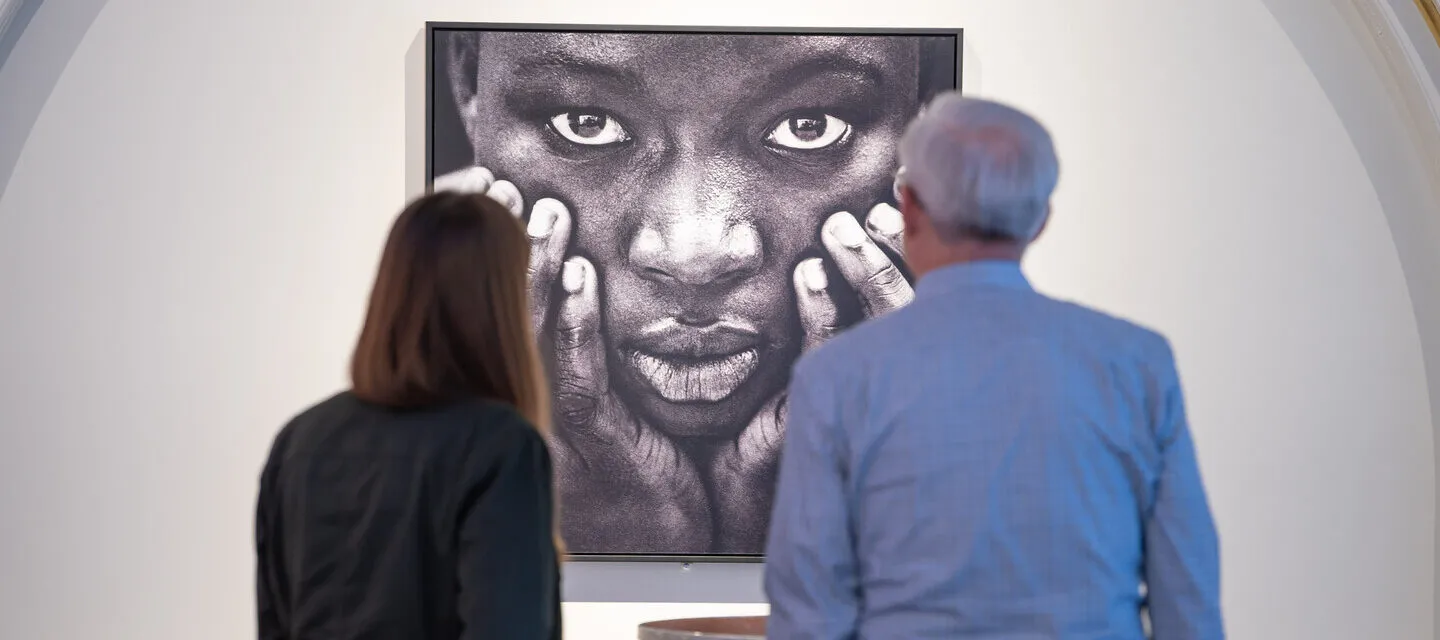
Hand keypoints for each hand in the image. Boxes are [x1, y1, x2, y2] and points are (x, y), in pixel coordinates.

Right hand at [434, 166, 712, 552]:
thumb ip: (614, 344)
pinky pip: (580, 372)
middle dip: (515, 244)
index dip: (514, 249)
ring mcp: (566, 417)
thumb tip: (611, 277)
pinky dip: (576, 322)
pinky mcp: (597, 439)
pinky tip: (580, 276)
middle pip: (515, 306)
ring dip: (542, 269)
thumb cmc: (661, 471)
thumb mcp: (632, 395)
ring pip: (538, 333)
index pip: (520, 300)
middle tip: (508, 185)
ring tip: (544, 211)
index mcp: (551, 378)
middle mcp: (544, 394)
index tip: (510, 193)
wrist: (668, 541)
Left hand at [708, 203, 912, 552]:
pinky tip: (807, 277)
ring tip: (840, 228)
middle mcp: (888, 377)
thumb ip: (823, 309)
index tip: (893, 203)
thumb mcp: (804, 355)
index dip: (906, 248)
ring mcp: (866, 395)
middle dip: (893, 251)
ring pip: (881, 322)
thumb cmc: (763, 424)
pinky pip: (830, 352)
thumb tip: (828, 242)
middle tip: (868, 211)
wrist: (730, 496)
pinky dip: (820, 309)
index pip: (910, 293)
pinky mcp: (828, 411)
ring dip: (864, 268)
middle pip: (909, 302)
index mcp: (890, 361)